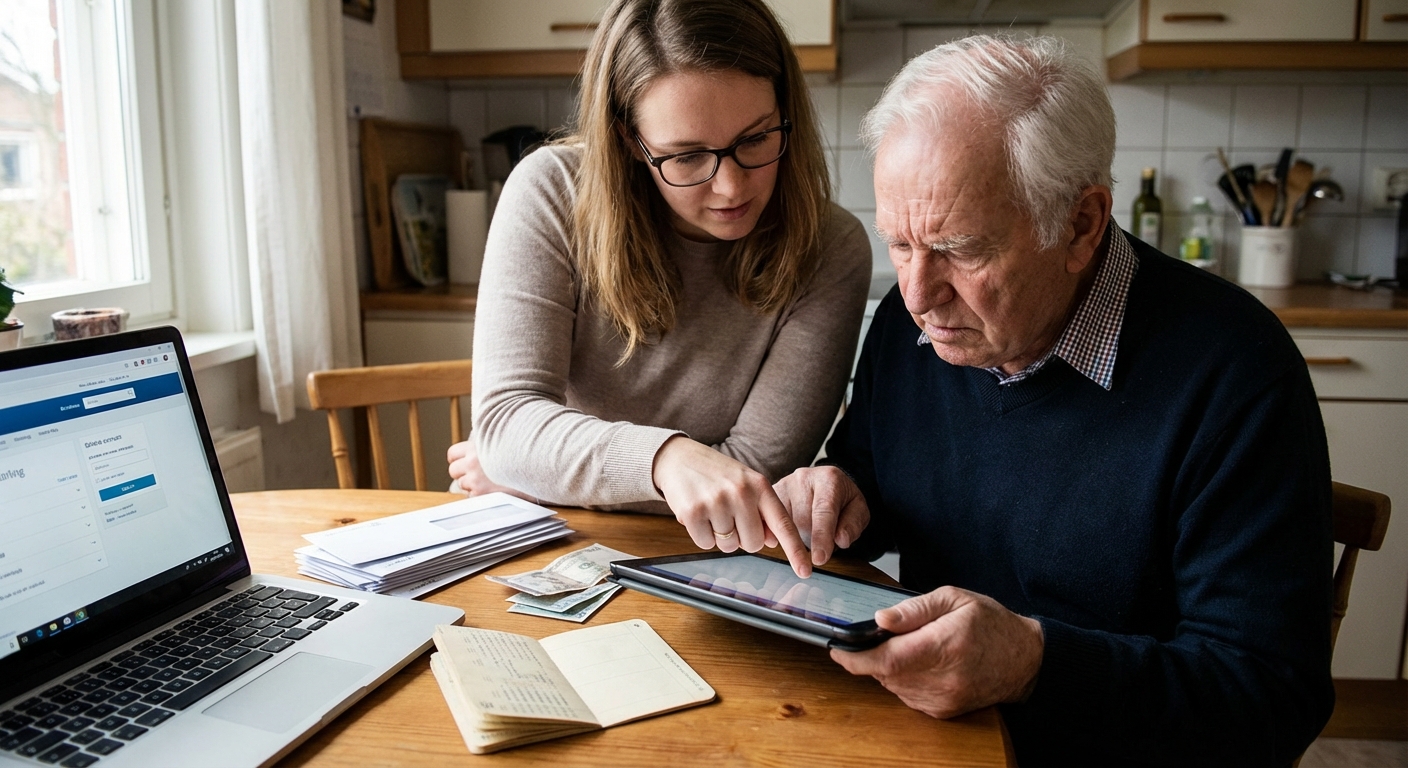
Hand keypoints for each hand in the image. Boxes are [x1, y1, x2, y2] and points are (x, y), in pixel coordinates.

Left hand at [447, 438, 531, 499]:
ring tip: (491, 482)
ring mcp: (476, 481)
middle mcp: (473, 463)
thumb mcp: (503, 440)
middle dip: (463, 473)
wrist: (538, 470)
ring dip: (473, 485)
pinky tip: (495, 490)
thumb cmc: (523, 455)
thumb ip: (487, 441)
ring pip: (463, 485)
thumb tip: (480, 441)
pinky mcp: (481, 496)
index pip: (452, 454)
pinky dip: (481, 496)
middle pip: (453, 471)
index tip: (465, 461)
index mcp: (476, 447)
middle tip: (477, 473)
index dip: (458, 458)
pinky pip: (472, 497)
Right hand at [652, 436, 811, 576]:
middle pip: (753, 544)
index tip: (805, 571)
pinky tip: (699, 514)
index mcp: (760, 485)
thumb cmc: (718, 474)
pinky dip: (702, 535)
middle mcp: (740, 493)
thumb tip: (773, 541)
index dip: (795, 550)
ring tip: (712, 511)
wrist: (680, 457)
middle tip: (730, 517)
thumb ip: (763, 511)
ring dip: (720, 536)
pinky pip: (705, 544)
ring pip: (728, 546)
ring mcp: (716, 502)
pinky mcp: (693, 512)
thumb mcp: (747, 484)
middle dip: (742, 539)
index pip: (783, 524)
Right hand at [773, 466, 869, 565]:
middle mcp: (803, 477)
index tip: (819, 559)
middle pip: (802, 521)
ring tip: (807, 531)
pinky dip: (779, 534)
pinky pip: (770, 522)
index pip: (824, 511)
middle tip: (821, 543)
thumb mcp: (858, 510)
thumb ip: (854, 524)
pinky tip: (788, 533)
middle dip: (811, 540)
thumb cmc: (842, 500)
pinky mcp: (769, 494)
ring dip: (796, 537)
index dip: (822, 537)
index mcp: (829, 479)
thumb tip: (841, 539)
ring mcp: (783, 484)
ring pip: (784, 524)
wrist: (825, 484)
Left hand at [830, 586, 1043, 718]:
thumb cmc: (991, 624)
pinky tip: (920, 663)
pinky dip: (903, 679)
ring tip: (911, 646)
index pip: (886, 659)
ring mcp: (942, 699)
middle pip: (885, 673)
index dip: (854, 656)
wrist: (1025, 660)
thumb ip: (914, 609)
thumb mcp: (954, 599)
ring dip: (888, 667)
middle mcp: (942, 678)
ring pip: (893, 685)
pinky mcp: (943, 711)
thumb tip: (879, 619)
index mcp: (944, 646)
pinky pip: (907, 695)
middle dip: (872, 655)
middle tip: (876, 636)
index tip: (836, 647)